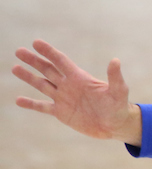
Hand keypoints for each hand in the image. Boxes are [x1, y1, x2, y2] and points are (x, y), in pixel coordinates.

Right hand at [12, 39, 141, 143]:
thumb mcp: (118, 91)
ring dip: (29, 77)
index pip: (61, 61)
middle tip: (19, 51)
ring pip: (42, 85)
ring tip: (15, 68)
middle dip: (34, 61)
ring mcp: (64, 99)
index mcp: (80, 78)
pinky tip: (18, 100)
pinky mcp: (61, 113)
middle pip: (48, 70)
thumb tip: (115, 60)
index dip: (49, 52)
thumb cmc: (119, 106)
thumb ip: (115, 77)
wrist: (116, 125)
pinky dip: (31, 104)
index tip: (36, 42)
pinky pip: (42, 107)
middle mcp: (69, 86)